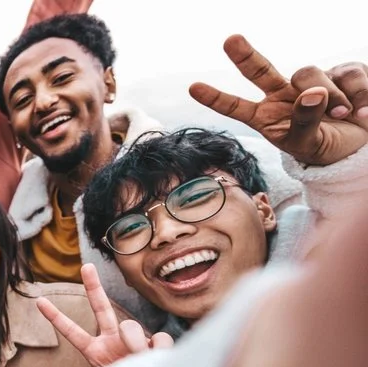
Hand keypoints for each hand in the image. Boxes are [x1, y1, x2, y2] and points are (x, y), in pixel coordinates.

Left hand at [36, 263, 172, 366]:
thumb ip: (116, 356)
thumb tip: (134, 335)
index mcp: (95, 352)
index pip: (72, 332)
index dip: (56, 317)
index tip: (39, 301)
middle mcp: (113, 342)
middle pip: (101, 308)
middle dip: (93, 286)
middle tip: (86, 266)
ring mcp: (135, 341)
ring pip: (131, 326)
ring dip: (135, 346)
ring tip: (140, 363)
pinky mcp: (157, 344)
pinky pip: (159, 339)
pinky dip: (159, 351)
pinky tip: (158, 362)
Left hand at [189, 35, 367, 166]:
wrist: (360, 146)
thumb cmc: (326, 147)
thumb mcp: (309, 145)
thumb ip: (304, 122)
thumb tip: (310, 93)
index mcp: (267, 117)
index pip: (237, 107)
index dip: (217, 98)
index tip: (194, 88)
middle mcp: (283, 95)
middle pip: (260, 70)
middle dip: (244, 55)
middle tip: (229, 40)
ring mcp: (309, 82)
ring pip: (310, 75)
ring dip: (330, 97)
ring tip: (342, 115)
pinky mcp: (339, 72)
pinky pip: (347, 73)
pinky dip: (357, 93)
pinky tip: (362, 111)